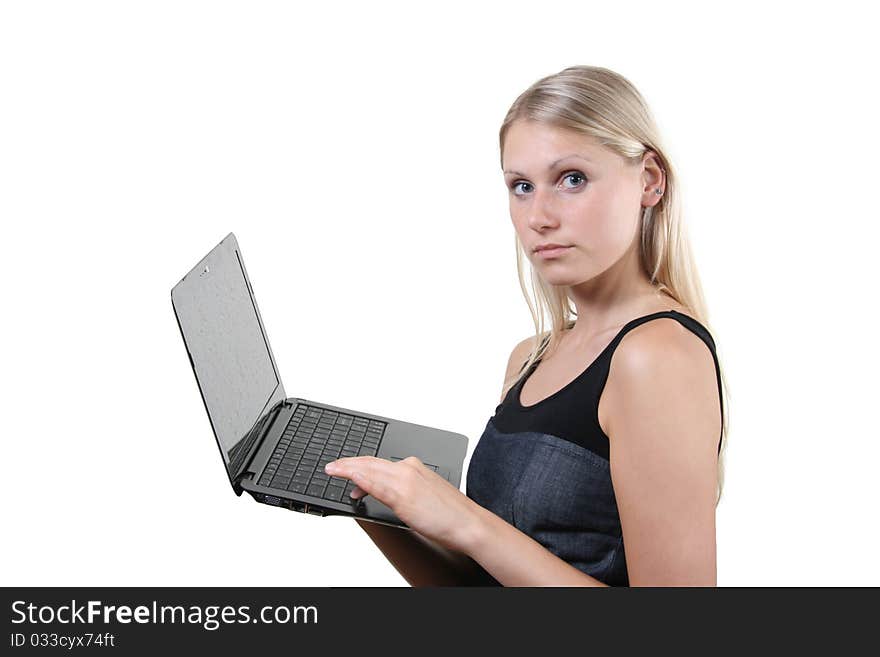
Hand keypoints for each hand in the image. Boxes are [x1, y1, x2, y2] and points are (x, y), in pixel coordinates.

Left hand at [324, 456, 481, 553]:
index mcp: (414, 466)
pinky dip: (361, 479)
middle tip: (332, 467)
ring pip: (369, 469)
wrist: (468, 523)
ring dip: (348, 468)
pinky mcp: (403, 496)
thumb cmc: (450, 513)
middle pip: (370, 462)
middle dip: (348, 463)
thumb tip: (382, 492)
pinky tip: (350, 478)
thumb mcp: (425, 493)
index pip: (379, 463)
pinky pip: (377, 485)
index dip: (359, 465)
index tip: (346, 469)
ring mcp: (405, 481)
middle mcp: (408, 468)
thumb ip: (404, 489)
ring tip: (333, 470)